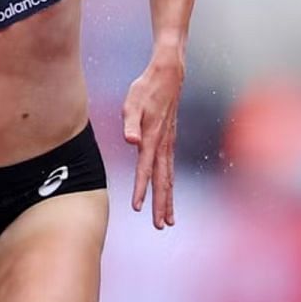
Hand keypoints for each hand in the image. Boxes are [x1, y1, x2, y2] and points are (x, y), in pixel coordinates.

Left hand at [123, 53, 183, 228]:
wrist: (168, 75)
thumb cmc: (146, 89)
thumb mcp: (132, 103)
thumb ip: (130, 123)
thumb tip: (130, 141)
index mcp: (152, 138)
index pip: (145, 169)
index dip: (141, 189)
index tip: (138, 208)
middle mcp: (163, 145)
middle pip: (162, 181)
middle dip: (161, 204)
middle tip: (160, 226)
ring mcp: (169, 144)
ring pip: (169, 178)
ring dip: (168, 199)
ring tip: (168, 220)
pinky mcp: (169, 141)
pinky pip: (170, 169)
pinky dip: (169, 185)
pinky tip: (167, 194)